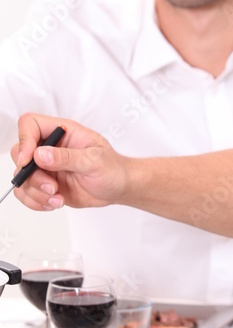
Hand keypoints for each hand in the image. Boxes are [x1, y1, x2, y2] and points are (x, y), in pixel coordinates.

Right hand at [10, 113, 128, 210]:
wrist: (118, 188)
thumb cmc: (112, 168)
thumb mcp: (94, 161)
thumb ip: (67, 157)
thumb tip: (41, 154)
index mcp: (63, 132)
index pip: (30, 124)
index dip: (24, 140)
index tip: (29, 160)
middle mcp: (51, 147)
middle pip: (19, 152)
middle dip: (31, 174)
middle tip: (52, 186)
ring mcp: (46, 166)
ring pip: (22, 176)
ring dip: (36, 192)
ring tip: (57, 198)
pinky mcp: (45, 184)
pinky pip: (27, 192)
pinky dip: (35, 201)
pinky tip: (54, 203)